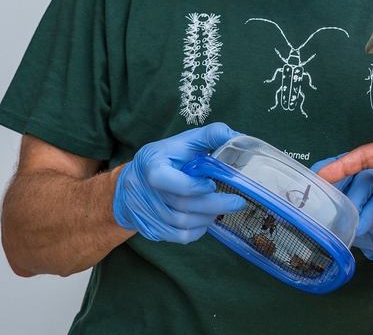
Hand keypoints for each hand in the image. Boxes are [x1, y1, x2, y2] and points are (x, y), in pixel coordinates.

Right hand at [113, 123, 245, 243]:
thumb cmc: (166, 158)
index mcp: (150, 164)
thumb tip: (239, 137)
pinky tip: (207, 220)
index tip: (212, 184)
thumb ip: (210, 136)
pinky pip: (176, 237)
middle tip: (238, 203)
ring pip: (181, 223)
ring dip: (207, 218)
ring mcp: (144, 212)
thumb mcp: (184, 141)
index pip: (162, 179)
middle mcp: (142, 190)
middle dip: (214, 205)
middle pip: (180, 205)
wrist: (134, 181)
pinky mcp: (149, 228)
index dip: (189, 185)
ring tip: (222, 209)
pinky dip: (197, 231)